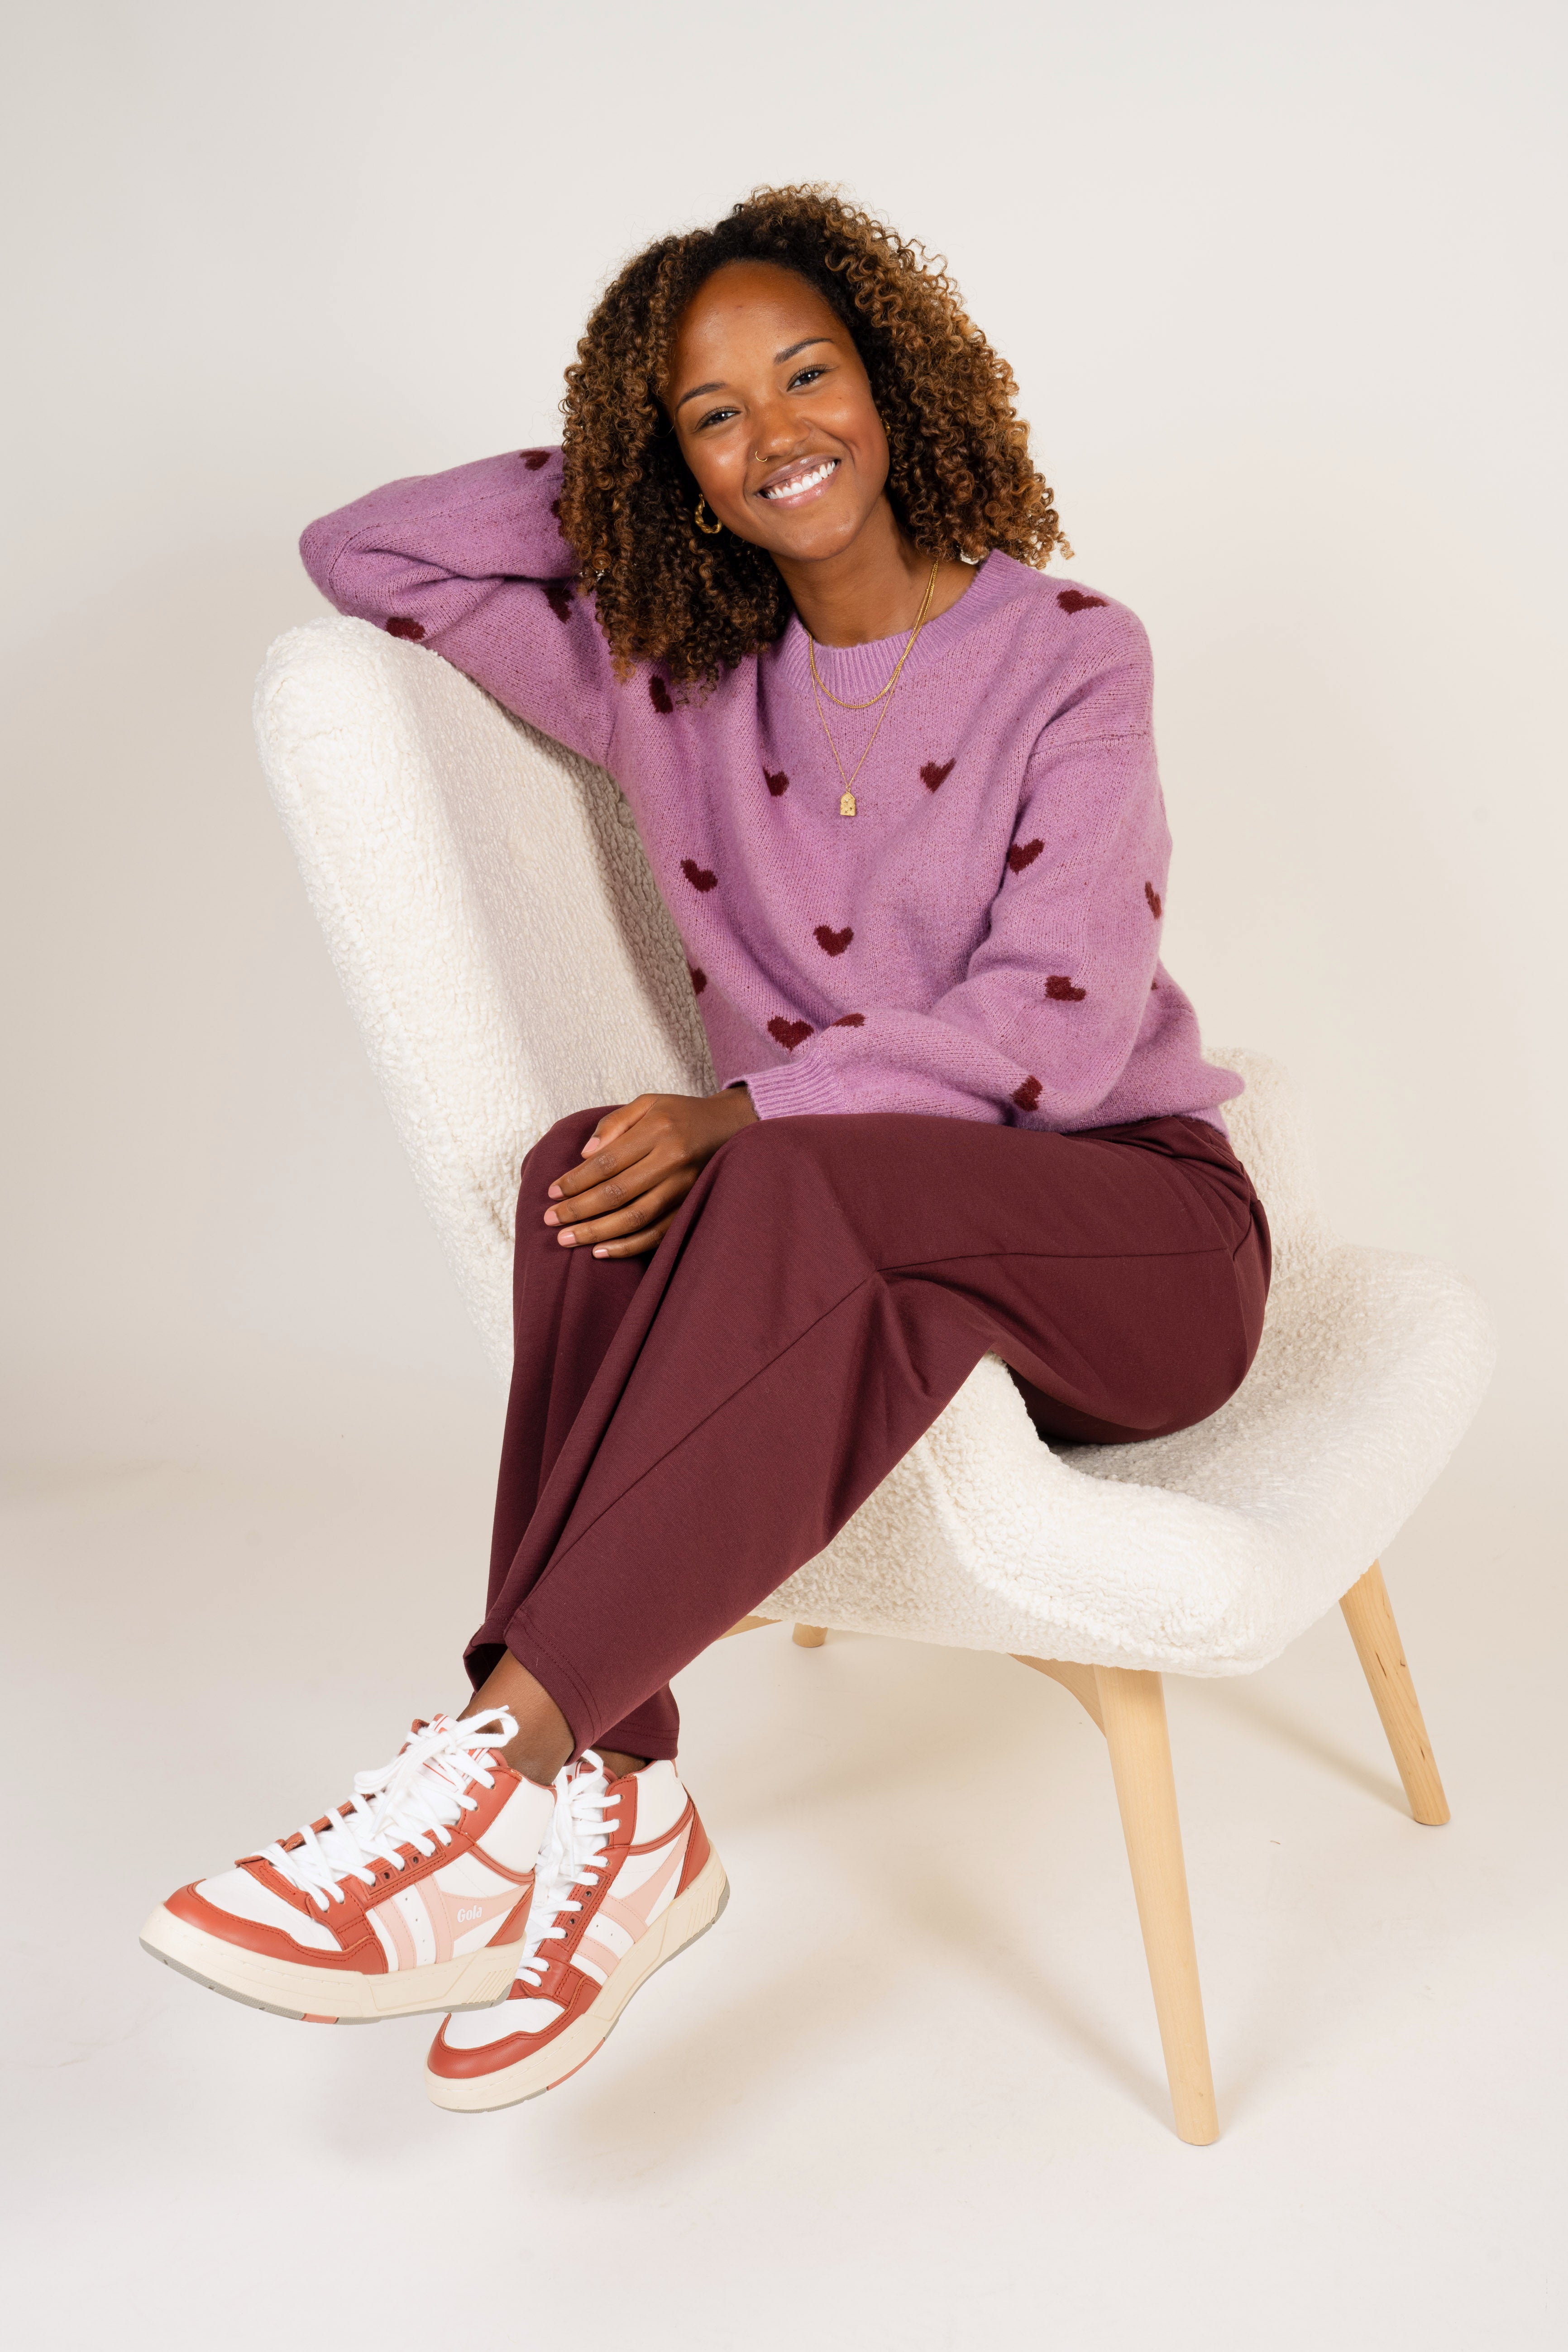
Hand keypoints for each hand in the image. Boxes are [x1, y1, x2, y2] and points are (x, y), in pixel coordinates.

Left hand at [543, 1087, 757, 1258]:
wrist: (729, 1127)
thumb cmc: (680, 1114)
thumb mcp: (648, 1103)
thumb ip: (614, 1123)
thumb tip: (584, 1154)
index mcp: (659, 1131)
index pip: (608, 1162)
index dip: (576, 1180)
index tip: (551, 1192)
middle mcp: (673, 1161)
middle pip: (617, 1193)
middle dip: (579, 1210)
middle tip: (550, 1221)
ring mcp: (685, 1188)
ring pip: (635, 1218)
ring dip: (597, 1232)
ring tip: (567, 1240)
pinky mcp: (691, 1206)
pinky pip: (658, 1234)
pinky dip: (629, 1246)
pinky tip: (602, 1251)